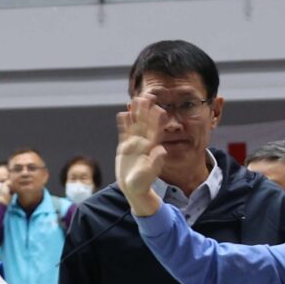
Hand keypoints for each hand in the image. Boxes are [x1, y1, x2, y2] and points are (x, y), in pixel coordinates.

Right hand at [114, 96, 166, 213]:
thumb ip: (155, 161)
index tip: (158, 107)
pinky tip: (123, 114)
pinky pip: (124, 132)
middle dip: (145, 110)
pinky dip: (124, 123)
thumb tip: (161, 149)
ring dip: (135, 113)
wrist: (133, 188)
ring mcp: (134, 144)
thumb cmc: (142, 183)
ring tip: (133, 100)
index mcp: (151, 148)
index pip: (155, 129)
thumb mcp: (149, 174)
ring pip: (134, 125)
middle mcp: (144, 143)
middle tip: (146, 96)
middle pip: (145, 123)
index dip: (156, 118)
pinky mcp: (125, 147)